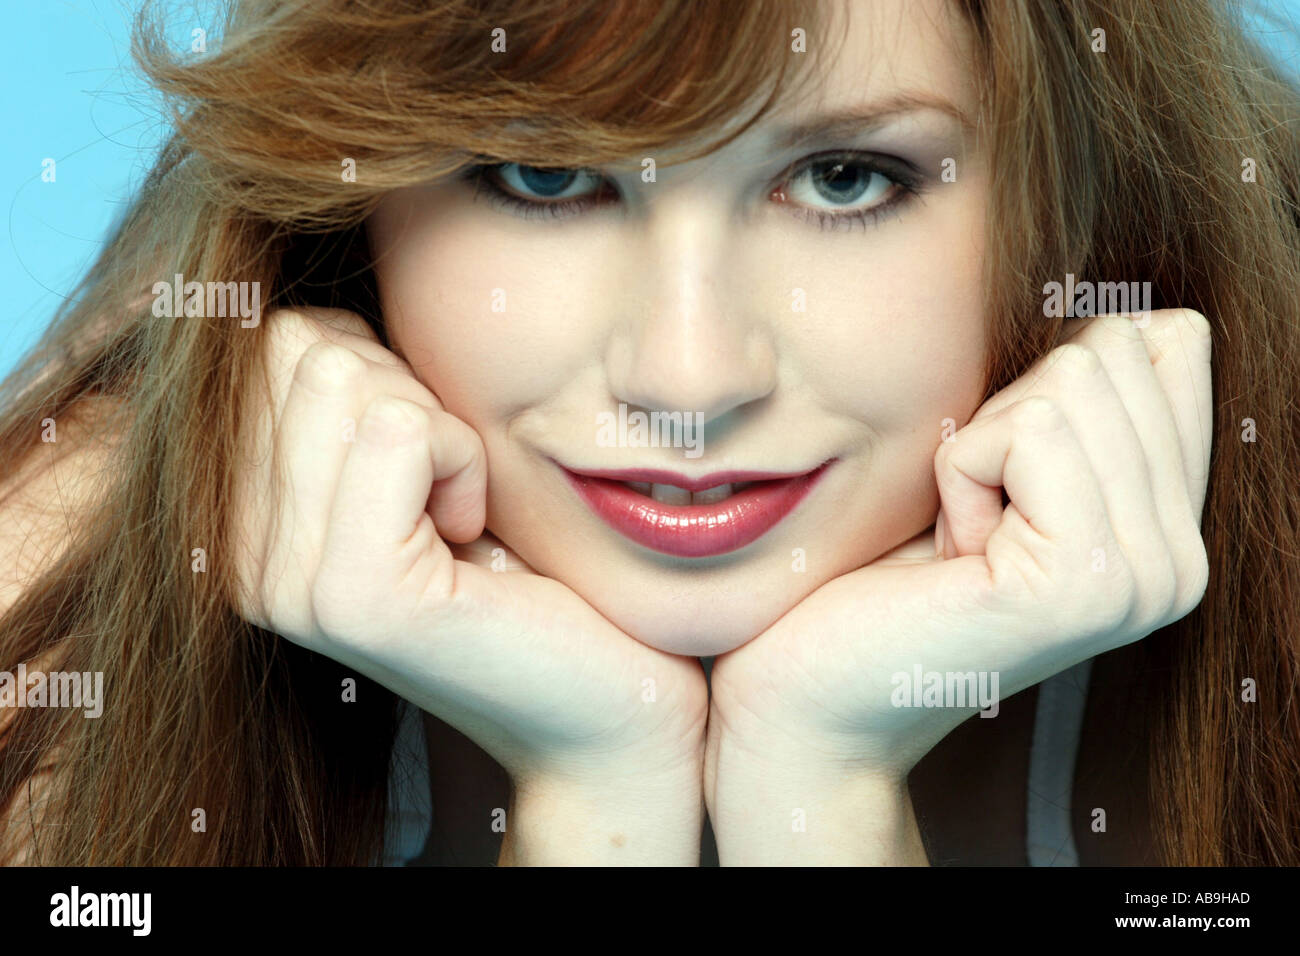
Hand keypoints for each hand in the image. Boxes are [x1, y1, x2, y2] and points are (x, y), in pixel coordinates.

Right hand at [231, 308, 706, 860]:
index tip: (428, 463)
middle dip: (407, 389)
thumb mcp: (421, 461)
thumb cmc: (530, 567)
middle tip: (452, 488)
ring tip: (465, 515)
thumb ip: (350, 390)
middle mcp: (238, 555)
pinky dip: (464, 458)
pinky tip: (478, 531)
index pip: (273, 341)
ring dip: (440, 427)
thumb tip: (320, 282)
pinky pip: (403, 429)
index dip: (381, 368)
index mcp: (240, 520)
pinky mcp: (359, 595)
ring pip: (345, 377)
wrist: (606, 700)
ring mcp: (288, 582)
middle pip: (300, 345)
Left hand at [705, 309, 1212, 861]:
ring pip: (1072, 378)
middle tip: (969, 515)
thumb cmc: (881, 574)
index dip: (1048, 379)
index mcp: (1171, 527)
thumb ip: (1080, 410)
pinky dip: (958, 472)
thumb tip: (1139, 316)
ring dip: (978, 446)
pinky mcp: (1082, 581)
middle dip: (1008, 414)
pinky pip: (1025, 430)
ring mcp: (1142, 577)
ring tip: (958, 539)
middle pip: (1115, 349)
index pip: (1169, 344)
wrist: (814, 696)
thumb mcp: (995, 473)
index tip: (999, 475)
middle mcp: (1181, 560)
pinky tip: (948, 553)